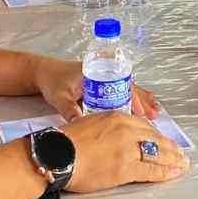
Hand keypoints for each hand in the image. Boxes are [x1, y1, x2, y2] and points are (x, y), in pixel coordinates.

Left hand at [33, 57, 161, 122]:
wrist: (43, 73)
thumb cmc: (52, 81)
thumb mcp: (60, 96)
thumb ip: (69, 110)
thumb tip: (81, 125)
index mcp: (97, 74)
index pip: (121, 85)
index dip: (132, 99)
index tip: (140, 112)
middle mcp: (104, 75)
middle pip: (128, 87)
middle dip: (142, 101)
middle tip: (154, 116)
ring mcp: (104, 80)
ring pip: (127, 89)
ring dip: (140, 100)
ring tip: (154, 113)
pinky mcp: (101, 86)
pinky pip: (121, 92)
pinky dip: (132, 100)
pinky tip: (139, 109)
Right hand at [62, 112, 189, 192]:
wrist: (57, 154)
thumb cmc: (67, 140)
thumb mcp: (91, 122)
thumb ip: (109, 126)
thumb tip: (117, 136)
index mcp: (117, 116)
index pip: (145, 125)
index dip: (157, 135)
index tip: (164, 140)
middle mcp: (127, 129)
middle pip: (155, 138)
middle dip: (170, 147)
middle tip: (180, 153)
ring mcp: (128, 148)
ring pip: (158, 153)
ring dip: (172, 160)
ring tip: (182, 164)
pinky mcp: (126, 167)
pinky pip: (151, 169)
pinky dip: (165, 172)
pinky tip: (172, 173)